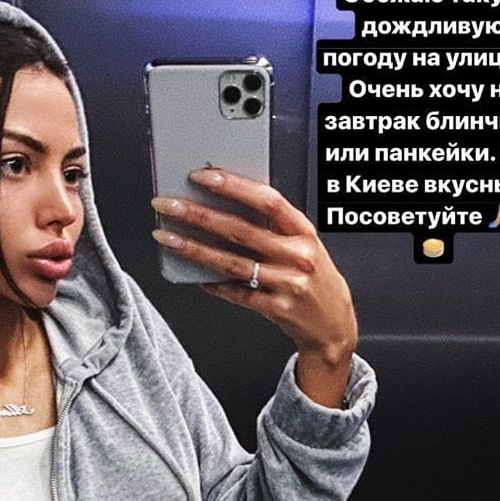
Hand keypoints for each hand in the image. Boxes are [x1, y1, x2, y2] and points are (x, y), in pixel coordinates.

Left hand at [151, 168, 357, 365]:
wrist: (332, 324)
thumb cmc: (314, 279)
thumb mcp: (303, 244)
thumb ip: (273, 226)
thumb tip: (224, 204)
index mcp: (304, 231)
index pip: (267, 200)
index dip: (233, 186)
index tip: (203, 176)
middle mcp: (297, 256)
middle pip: (240, 230)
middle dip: (198, 215)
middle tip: (168, 205)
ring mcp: (287, 284)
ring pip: (231, 263)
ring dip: (194, 248)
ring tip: (166, 237)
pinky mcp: (276, 309)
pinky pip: (236, 293)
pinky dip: (213, 284)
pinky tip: (194, 276)